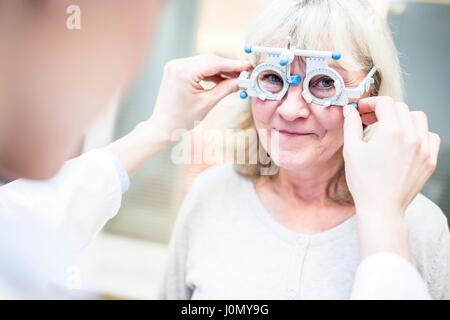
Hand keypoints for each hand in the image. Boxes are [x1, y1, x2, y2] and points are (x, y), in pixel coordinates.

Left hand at [148, 54, 251, 138]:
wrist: (162, 126)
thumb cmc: (181, 119)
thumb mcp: (207, 103)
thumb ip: (226, 89)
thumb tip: (241, 81)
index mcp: (184, 72)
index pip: (215, 63)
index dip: (234, 64)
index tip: (248, 65)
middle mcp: (178, 64)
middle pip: (210, 60)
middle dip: (228, 66)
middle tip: (244, 73)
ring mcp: (175, 65)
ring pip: (204, 62)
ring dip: (220, 69)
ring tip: (235, 78)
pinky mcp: (176, 69)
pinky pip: (197, 66)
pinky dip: (209, 72)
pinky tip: (221, 79)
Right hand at [342, 97, 439, 258]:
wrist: (381, 208)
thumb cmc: (364, 182)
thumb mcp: (351, 150)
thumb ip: (351, 125)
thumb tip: (351, 111)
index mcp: (391, 131)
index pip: (385, 103)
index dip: (371, 103)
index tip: (363, 110)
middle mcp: (412, 136)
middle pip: (401, 108)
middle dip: (384, 110)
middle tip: (371, 119)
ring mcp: (424, 148)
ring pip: (418, 118)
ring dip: (403, 118)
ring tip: (390, 129)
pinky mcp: (430, 160)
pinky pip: (430, 136)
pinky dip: (419, 133)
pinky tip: (406, 142)